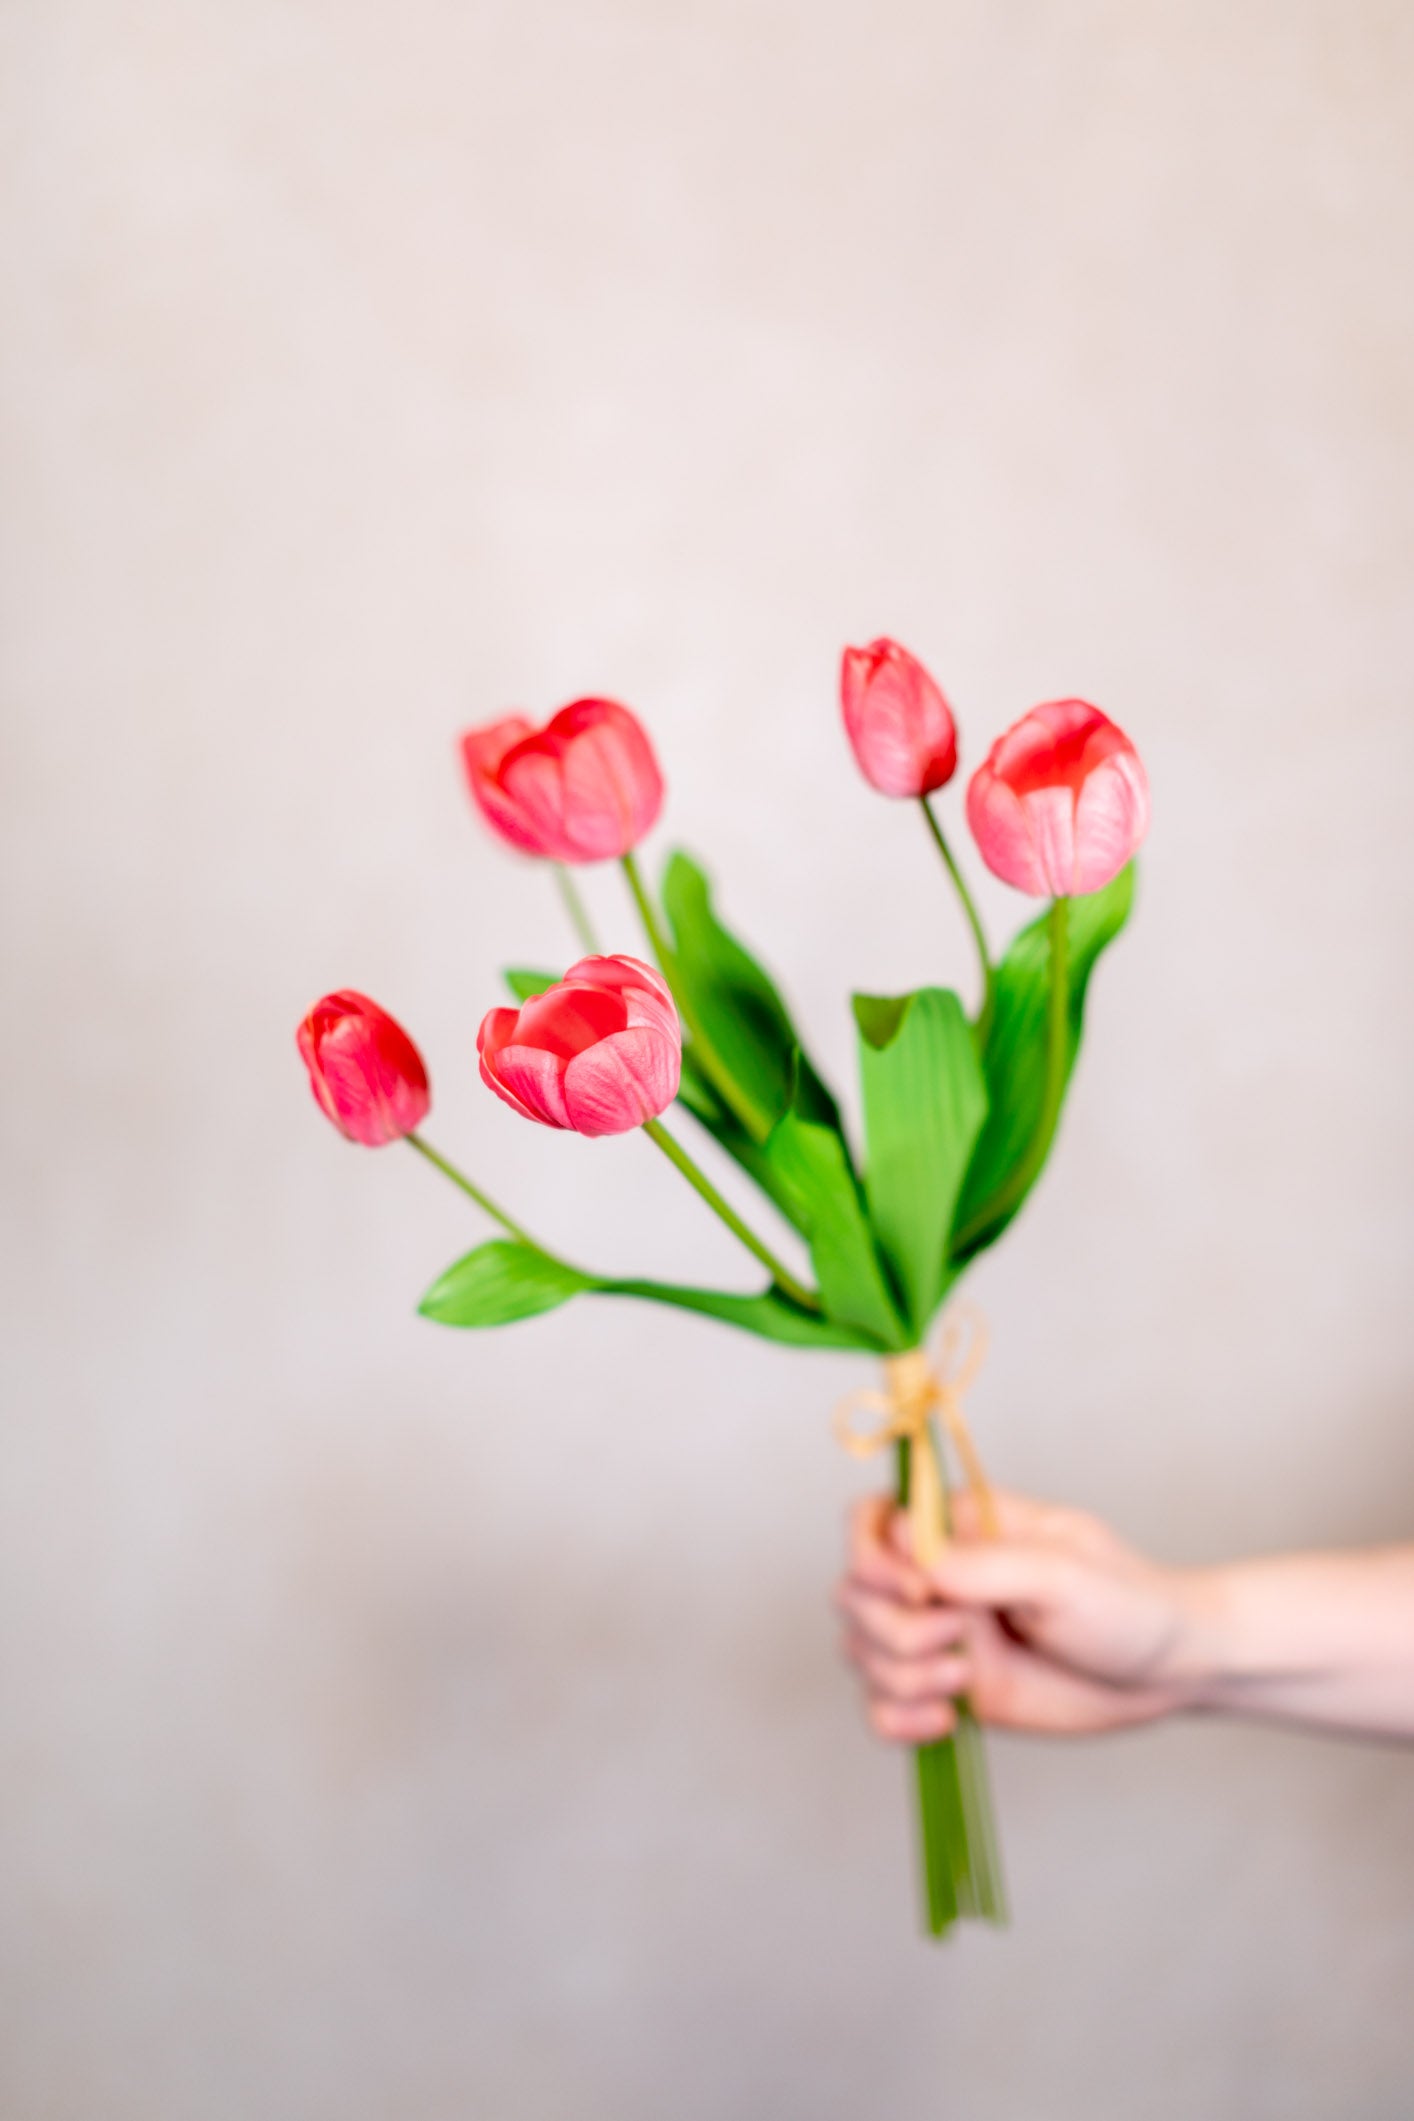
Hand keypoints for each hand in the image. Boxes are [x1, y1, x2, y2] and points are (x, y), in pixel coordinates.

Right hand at [836, 1487, 1201, 1741]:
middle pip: (853, 1592)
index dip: (872, 1556)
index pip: (871, 1520)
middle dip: (893, 1628)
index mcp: (961, 1528)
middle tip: (960, 1640)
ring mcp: (940, 1637)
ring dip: (901, 1675)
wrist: (1165, 1672)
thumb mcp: (1063, 1574)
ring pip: (862, 1653)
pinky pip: (881, 1707)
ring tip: (965, 1681)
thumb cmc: (1126, 1604)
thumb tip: (911, 1556)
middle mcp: (938, 1579)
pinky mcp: (947, 1691)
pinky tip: (943, 1722)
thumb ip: (985, 1564)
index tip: (920, 1591)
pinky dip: (895, 1719)